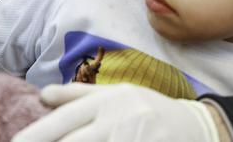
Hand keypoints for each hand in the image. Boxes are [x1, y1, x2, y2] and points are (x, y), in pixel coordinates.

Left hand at [12, 82, 222, 141]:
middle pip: (75, 140)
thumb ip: (77, 95)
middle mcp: (117, 119)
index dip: (39, 133)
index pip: (65, 119)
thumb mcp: (114, 94)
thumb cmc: (146, 109)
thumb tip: (42, 95)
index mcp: (107, 101)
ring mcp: (131, 139)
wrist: (193, 127)